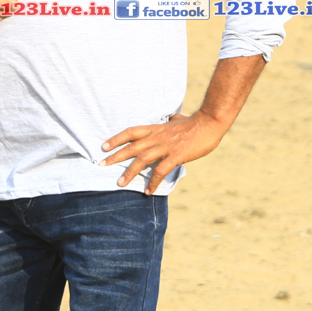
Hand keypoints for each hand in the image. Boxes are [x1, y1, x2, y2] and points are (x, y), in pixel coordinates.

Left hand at [100, 111, 227, 194]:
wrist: (210, 122)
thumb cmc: (196, 122)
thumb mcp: (179, 120)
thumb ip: (172, 121)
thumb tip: (172, 119)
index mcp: (157, 128)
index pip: (131, 132)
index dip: (117, 138)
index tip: (104, 146)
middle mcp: (158, 137)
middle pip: (132, 147)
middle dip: (115, 156)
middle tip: (101, 165)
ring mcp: (166, 146)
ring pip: (142, 160)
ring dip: (130, 172)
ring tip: (119, 184)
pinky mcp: (176, 155)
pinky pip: (161, 171)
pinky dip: (153, 181)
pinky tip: (148, 191)